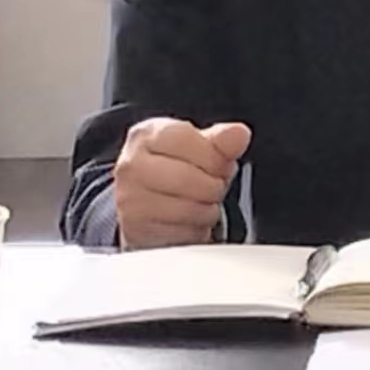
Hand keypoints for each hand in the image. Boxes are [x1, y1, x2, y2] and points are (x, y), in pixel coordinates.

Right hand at [115, 118, 250, 248]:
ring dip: (206, 210)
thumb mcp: (200, 147)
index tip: (218, 163)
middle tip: (212, 186)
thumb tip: (239, 134)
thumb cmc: (176, 170)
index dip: (213, 156)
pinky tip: (190, 221)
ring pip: (187, 209)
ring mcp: (130, 200)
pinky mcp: (136, 232)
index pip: (187, 140)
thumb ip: (223, 140)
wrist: (146, 205)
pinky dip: (194, 232)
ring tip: (201, 203)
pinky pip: (180, 235)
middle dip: (212, 185)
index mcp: (146, 135)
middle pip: (188, 178)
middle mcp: (131, 166)